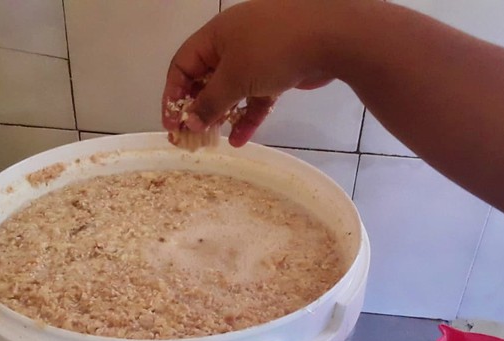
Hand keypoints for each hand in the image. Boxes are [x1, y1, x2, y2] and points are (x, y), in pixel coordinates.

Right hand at [161, 0, 341, 146]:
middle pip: (206, 79)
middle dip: (198, 109)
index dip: (173, 95)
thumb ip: (209, 103)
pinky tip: (241, 140)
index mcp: (215, 36)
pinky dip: (248, 117)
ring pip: (232, 91)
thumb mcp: (234, 78)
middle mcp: (233, 44)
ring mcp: (258, 57)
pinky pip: (256, 98)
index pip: (182, 66)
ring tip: (214, 141)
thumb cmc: (272, 50)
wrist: (330, 36)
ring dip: (222, 116)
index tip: (172, 125)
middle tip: (192, 138)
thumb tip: (189, 123)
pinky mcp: (279, 72)